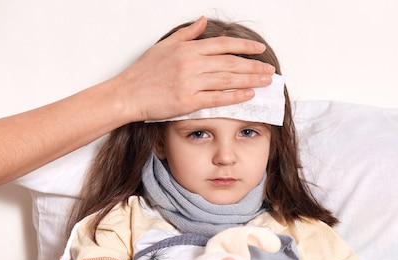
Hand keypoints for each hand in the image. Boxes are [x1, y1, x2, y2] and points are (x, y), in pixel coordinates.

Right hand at [113, 16, 275, 121]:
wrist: (127, 94)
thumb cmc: (143, 72)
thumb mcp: (165, 46)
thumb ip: (187, 34)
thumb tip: (203, 21)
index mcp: (187, 49)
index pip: (223, 44)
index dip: (244, 46)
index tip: (260, 49)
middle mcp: (191, 64)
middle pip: (230, 63)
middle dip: (253, 66)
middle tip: (270, 70)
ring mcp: (190, 82)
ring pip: (227, 80)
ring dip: (250, 80)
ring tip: (266, 81)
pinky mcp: (188, 101)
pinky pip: (217, 98)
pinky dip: (235, 96)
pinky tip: (249, 95)